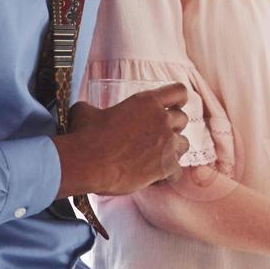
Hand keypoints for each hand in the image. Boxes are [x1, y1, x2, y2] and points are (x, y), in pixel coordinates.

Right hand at [53, 84, 190, 197]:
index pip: (178, 91)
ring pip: (185, 145)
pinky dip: (168, 175)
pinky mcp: (166, 167)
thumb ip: (95, 108)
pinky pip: (178, 171)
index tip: (174, 106)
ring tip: (156, 157)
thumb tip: (89, 111)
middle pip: (182, 119)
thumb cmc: (84, 135)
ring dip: (173, 150)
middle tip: (156, 136)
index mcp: (146, 102)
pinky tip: (153, 176)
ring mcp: (167, 144)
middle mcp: (161, 120)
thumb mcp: (86, 111)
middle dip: (173, 127)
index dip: (178, 99)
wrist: (86, 163)